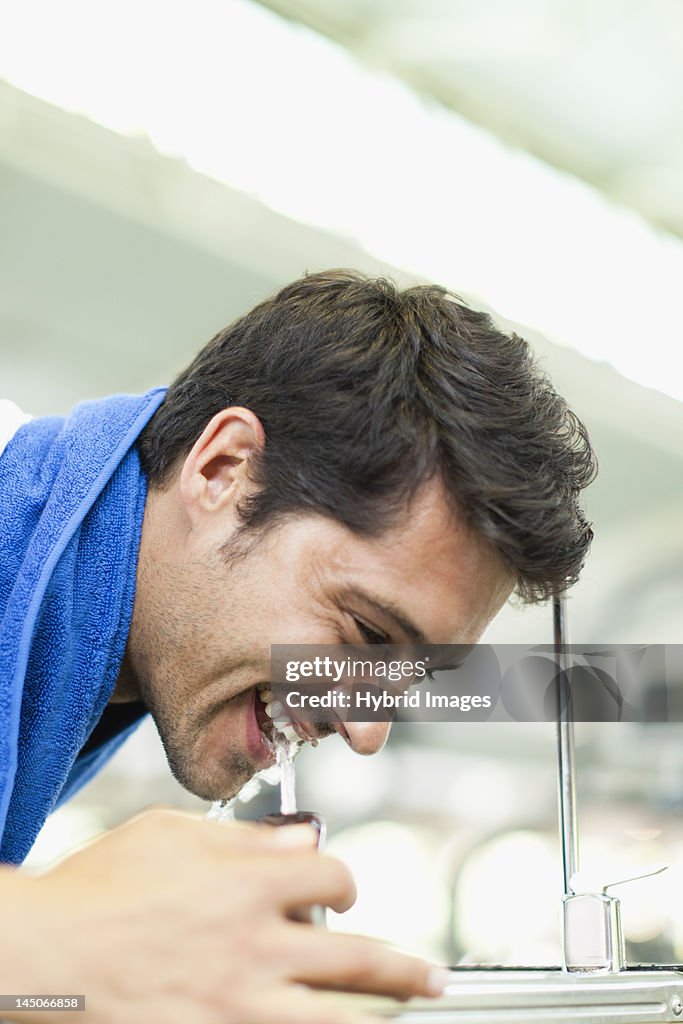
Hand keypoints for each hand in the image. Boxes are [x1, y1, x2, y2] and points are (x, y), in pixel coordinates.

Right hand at [5, 807, 447, 1022]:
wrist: (44, 959)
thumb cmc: (100, 888)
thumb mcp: (171, 833)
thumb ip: (243, 837)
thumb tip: (300, 838)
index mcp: (250, 882)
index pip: (335, 877)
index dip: (344, 879)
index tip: (340, 887)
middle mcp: (259, 945)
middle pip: (360, 957)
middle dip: (405, 967)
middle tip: (430, 976)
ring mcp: (242, 1004)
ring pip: (339, 1018)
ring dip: (379, 1013)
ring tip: (408, 1011)